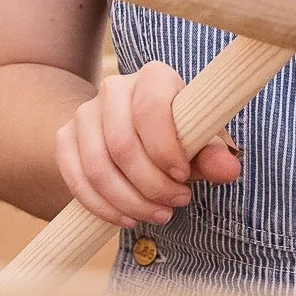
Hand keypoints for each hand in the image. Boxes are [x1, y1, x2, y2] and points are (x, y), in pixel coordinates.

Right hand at [54, 61, 242, 228]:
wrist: (136, 131)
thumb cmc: (178, 136)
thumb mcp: (201, 142)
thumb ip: (214, 155)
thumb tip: (229, 171)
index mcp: (153, 77)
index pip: (151, 109)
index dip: (166, 150)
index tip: (183, 177)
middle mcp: (114, 87)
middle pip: (122, 145)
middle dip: (150, 185)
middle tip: (175, 204)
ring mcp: (85, 112)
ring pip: (98, 166)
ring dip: (129, 201)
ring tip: (156, 214)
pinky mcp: (66, 138)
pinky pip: (76, 178)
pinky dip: (102, 206)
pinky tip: (126, 217)